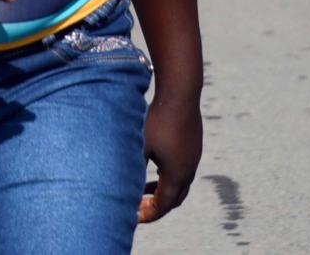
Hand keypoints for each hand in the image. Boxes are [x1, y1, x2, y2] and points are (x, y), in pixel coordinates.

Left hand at [138, 88, 202, 223]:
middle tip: (138, 207)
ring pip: (180, 184)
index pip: (164, 206)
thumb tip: (116, 185)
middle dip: (157, 206)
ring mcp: (193, 156)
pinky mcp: (193, 144)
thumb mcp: (140, 146)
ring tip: (143, 188)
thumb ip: (131, 168)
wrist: (180, 92)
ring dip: (162, 190)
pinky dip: (168, 176)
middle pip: (175, 199)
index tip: (132, 216)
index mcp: (176, 175)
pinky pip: (182, 169)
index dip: (148, 215)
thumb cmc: (157, 120)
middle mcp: (189, 169)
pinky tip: (154, 163)